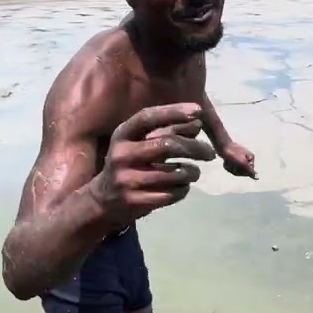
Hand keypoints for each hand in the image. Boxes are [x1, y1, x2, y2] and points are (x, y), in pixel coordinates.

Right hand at [89, 103, 216, 224]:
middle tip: (209, 153)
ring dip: (192, 172)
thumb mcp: (140, 144)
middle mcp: (121, 155)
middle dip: (194, 148)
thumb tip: (197, 123)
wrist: (104, 200)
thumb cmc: (130, 165)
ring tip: (195, 171)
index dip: (173, 112)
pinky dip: (184, 189)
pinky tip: (182, 186)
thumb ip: (167, 132)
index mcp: (122, 135)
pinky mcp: (134, 201)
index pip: (148, 117)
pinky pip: (171, 193)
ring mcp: (126, 179)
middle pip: (167, 145)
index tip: (197, 111)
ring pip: (174, 173)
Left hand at [221, 141, 256, 178]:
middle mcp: (247, 159)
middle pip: (242, 172)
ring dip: (230, 168)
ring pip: (235, 171)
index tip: (237, 165)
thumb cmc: (232, 153)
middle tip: (232, 163)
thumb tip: (257, 177)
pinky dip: (228, 166)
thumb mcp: (242, 162)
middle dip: (235, 169)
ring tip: (228, 161)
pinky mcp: (233, 160)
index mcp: (251, 158)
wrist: (222, 145)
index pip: (249, 172)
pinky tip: (225, 161)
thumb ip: (249, 170)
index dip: (242, 171)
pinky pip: (231, 168)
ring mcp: (239, 159)